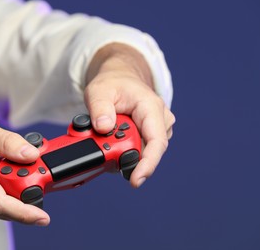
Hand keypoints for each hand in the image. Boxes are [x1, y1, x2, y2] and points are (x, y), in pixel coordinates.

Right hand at [0, 123, 49, 225]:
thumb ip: (8, 142)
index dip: (24, 212)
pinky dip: (1, 199)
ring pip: (1, 210)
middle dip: (23, 192)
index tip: (43, 217)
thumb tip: (31, 154)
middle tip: (25, 173)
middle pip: (6, 206)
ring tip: (0, 173)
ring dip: (11, 194)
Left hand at [84, 43, 174, 187]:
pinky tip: (112, 141)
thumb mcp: (99, 90)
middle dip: (123, 155)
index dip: (148, 164)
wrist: (120, 79)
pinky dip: (122, 149)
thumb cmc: (113, 83)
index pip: (156, 141)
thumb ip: (99, 108)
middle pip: (146, 151)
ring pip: (141, 152)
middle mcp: (160, 120)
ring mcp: (157, 129)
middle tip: (101, 147)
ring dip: (121, 151)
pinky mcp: (150, 136)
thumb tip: (103, 127)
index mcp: (151, 107)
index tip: (135, 180)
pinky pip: (138, 150)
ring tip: (105, 136)